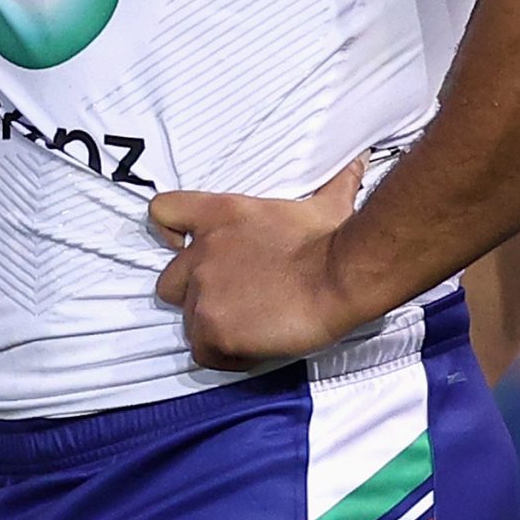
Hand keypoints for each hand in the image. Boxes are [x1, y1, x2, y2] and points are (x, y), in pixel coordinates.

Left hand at [151, 157, 370, 368]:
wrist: (339, 275)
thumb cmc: (334, 240)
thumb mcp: (323, 204)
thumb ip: (330, 184)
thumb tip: (357, 163)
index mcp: (218, 215)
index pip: (162, 211)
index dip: (168, 232)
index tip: (183, 246)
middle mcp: (201, 252)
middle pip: (169, 282)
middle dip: (193, 295)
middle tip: (232, 303)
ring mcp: (203, 291)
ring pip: (189, 321)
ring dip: (215, 327)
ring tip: (251, 330)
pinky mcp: (213, 328)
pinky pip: (205, 353)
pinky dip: (227, 356)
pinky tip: (255, 350)